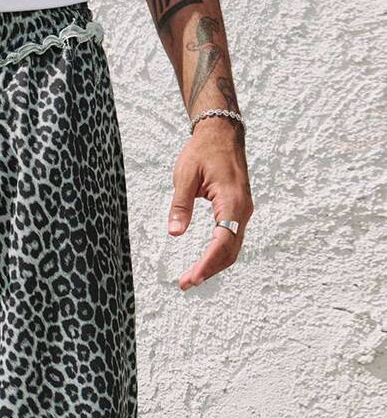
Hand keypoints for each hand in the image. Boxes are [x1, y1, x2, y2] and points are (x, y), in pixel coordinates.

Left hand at [168, 119, 252, 291]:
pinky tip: (204, 263)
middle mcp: (243, 209)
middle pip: (229, 250)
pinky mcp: (239, 211)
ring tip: (191, 279)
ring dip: (213, 265)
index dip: (207, 263)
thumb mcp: (185, 176)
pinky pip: (232, 239)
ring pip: (232, 248)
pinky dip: (218, 255)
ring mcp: (243, 211)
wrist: (222, 133)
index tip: (192, 278)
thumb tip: (174, 233)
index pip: (222, 241)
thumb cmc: (203, 150)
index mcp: (232, 201)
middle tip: (185, 284)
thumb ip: (180, 205)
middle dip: (208, 270)